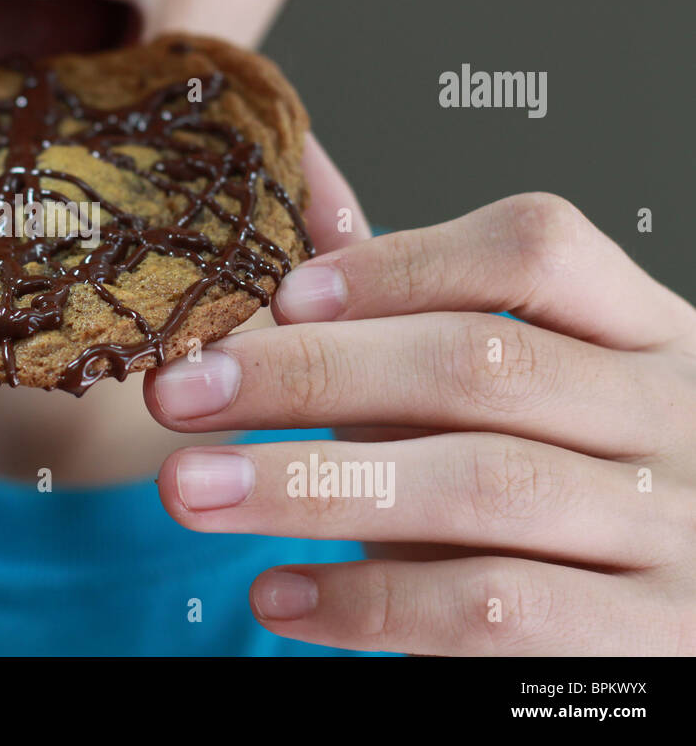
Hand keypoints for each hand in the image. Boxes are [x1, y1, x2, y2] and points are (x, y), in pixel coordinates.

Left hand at [145, 132, 695, 654]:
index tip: (280, 296)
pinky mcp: (643, 641)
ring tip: (193, 489)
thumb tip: (297, 187)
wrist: (667, 610)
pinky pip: (490, 611)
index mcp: (641, 328)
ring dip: (310, 484)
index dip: (398, 264)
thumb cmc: (561, 469)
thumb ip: (415, 303)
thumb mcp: (514, 380)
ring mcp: (669, 530)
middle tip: (182, 392)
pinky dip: (368, 601)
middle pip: (480, 365)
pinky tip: (277, 594)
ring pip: (478, 484)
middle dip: (310, 373)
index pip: (534, 250)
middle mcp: (670, 414)